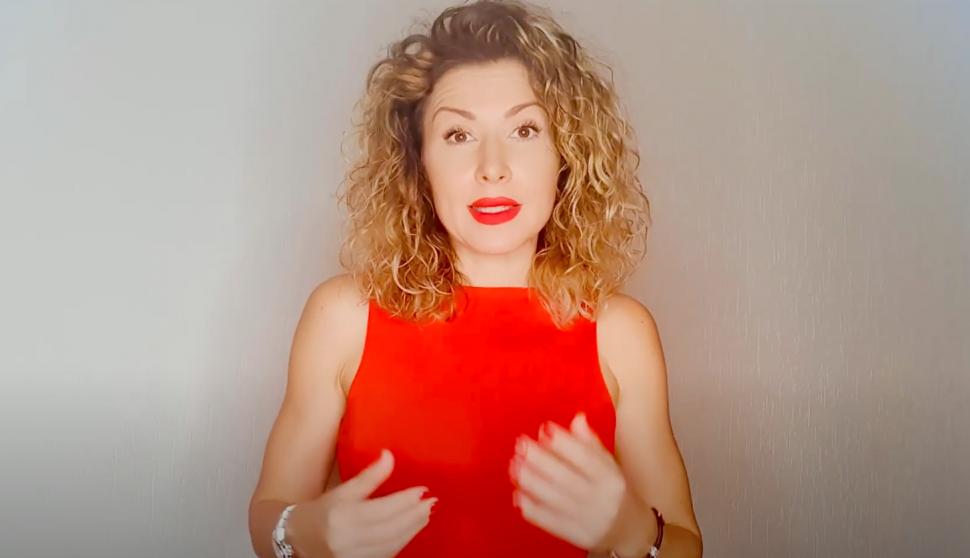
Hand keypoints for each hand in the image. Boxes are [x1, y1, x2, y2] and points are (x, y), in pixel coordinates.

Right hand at [287, 449, 436, 557]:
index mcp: (343, 516)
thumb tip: (389, 455)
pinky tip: (410, 530)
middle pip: (391, 528)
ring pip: (392, 544)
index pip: (383, 509)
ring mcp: (354, 556)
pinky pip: (387, 554)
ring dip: (412, 529)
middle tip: (431, 502)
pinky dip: (401, 542)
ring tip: (425, 515)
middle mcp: (348, 539)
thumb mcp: (343, 491)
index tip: (423, 490)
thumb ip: (369, 476)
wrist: (297, 540)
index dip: (406, 500)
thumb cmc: (321, 512)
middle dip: (415, 515)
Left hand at [509, 412, 643, 552]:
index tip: (545, 429)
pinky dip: (531, 507)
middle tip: (521, 444)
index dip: (564, 443)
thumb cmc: (613, 490)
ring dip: (530, 480)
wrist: (628, 530)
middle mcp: (599, 498)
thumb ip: (591, 443)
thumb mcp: (609, 465)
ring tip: (515, 464)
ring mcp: (586, 518)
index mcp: (610, 478)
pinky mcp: (573, 535)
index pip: (586, 458)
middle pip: (565, 477)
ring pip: (553, 498)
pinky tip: (518, 494)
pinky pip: (548, 521)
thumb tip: (577, 418)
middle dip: (540, 459)